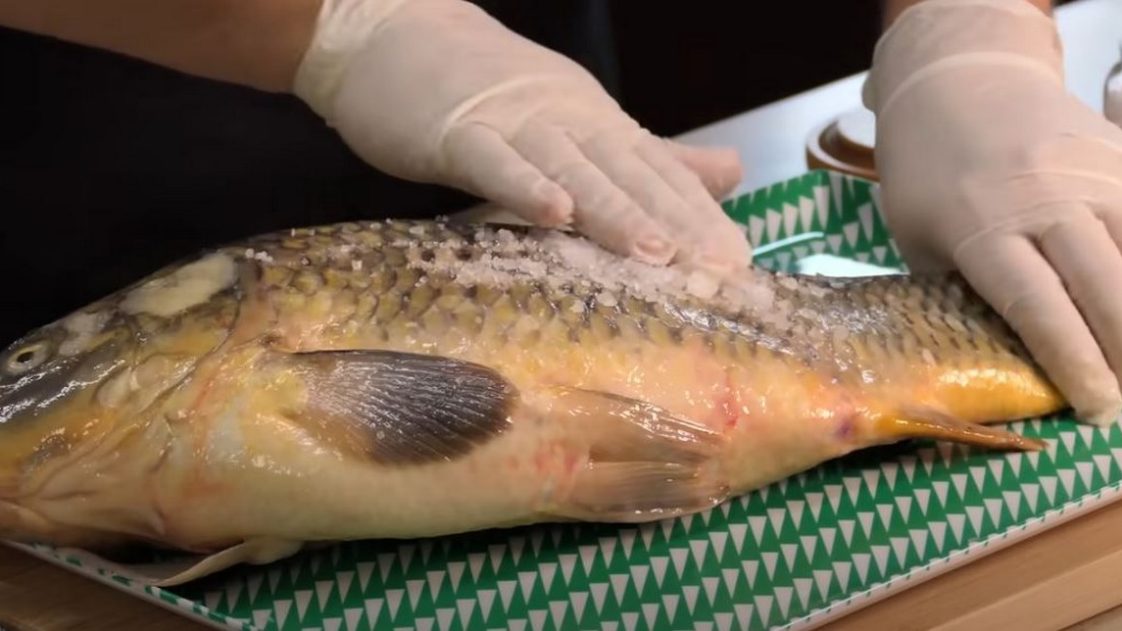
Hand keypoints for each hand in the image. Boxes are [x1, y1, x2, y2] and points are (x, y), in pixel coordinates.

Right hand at [292, 0, 749, 271]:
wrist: (396, 33)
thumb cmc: (485, 91)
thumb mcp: (579, 122)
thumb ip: (651, 155)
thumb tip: (731, 173)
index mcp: (598, 123)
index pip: (660, 173)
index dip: (701, 217)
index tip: (739, 266)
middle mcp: (567, 120)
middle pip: (630, 174)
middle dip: (679, 223)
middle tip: (718, 270)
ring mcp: (513, 123)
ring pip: (572, 168)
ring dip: (615, 211)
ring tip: (658, 253)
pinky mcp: (456, 132)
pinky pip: (493, 161)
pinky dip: (524, 185)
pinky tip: (555, 213)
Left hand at [865, 0, 1121, 424]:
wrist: (959, 79)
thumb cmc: (926, 170)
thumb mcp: (919, 235)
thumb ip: (956, 289)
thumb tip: (991, 353)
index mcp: (981, 227)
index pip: (1036, 305)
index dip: (1072, 360)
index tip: (1096, 406)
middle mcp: (1044, 200)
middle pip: (1105, 284)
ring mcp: (1090, 175)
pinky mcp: (1118, 157)